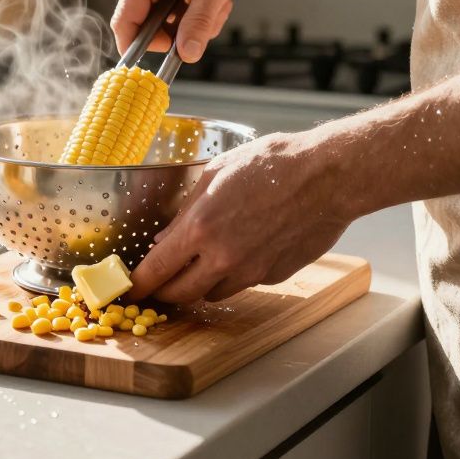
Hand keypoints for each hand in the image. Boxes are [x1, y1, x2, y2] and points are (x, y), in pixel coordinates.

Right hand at [111, 0, 276, 62]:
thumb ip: (198, 23)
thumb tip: (185, 54)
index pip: (125, 21)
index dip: (139, 47)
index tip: (163, 62)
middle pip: (148, 24)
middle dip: (180, 32)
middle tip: (209, 23)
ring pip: (166, 22)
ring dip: (194, 23)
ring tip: (218, 5)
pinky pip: (176, 13)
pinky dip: (198, 14)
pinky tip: (216, 0)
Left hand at [126, 131, 357, 303]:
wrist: (327, 177)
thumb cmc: (273, 165)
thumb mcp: (215, 174)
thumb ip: (186, 212)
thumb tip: (167, 238)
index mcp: (201, 229)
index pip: (156, 270)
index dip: (139, 283)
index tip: (131, 287)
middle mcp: (223, 258)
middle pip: (181, 293)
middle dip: (165, 291)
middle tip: (160, 282)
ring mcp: (251, 271)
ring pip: (213, 293)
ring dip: (201, 284)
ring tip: (203, 262)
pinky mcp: (274, 275)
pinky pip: (244, 283)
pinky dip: (235, 275)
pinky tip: (242, 250)